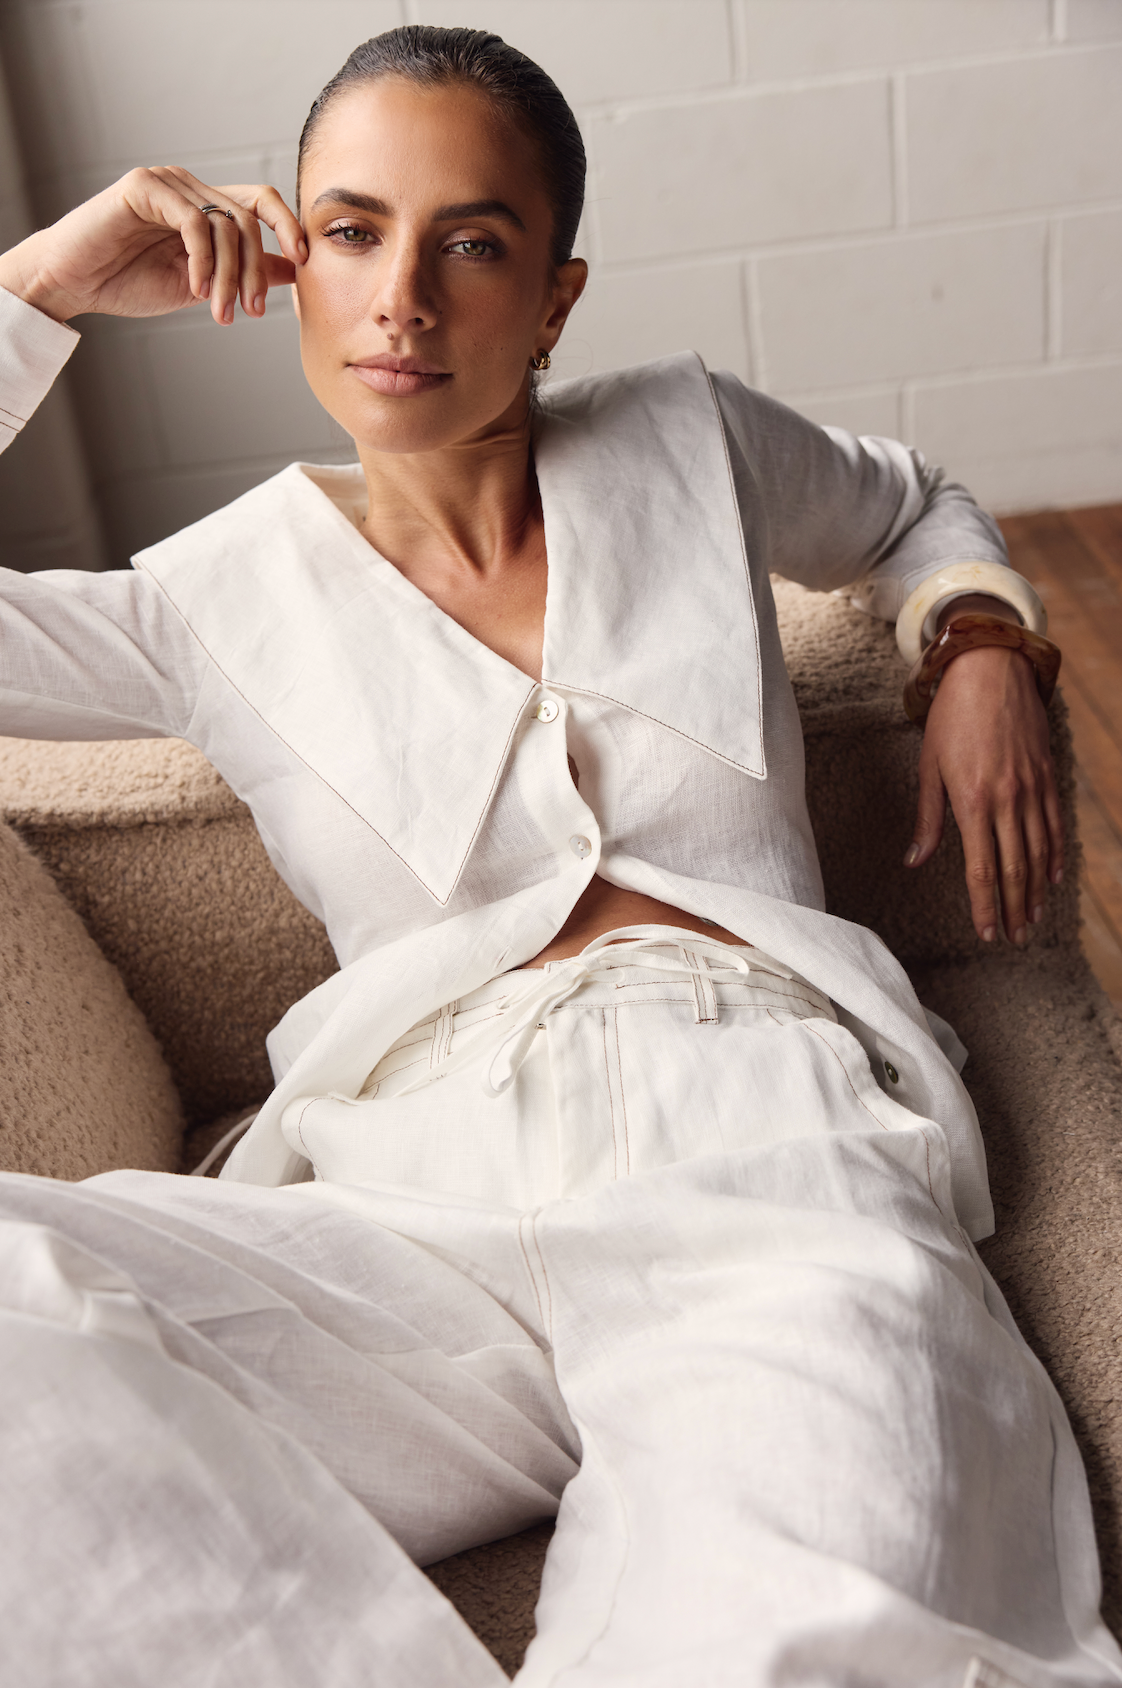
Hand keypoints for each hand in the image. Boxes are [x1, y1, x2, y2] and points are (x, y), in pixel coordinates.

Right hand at [0, 167, 305, 326]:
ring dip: (230, 277)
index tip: (305, 261)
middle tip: (254, 311)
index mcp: (205, 205)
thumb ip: (244, 270)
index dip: (288, 227)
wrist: (75, 283)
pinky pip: (193, 221)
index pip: (261, 202)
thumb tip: (294, 268)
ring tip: (221, 313)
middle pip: (248, 217)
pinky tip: (196, 290)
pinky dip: (203, 261)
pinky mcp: (143, 187)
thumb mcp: (202, 283)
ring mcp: (167, 183)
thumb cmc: (130, 282)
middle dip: (256, 270)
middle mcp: (189, 187)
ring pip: (224, 224)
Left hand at [904, 599, 1063, 943]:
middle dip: (1014, 907)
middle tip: (1015, 938)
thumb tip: (916, 861)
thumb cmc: (952, 717)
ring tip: (1033, 919)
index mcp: (972, 801)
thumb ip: (927, 818)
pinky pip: (1054, 823)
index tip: (988, 932)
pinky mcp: (1048, 775)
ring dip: (1036, 890)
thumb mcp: (929, 766)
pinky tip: (1053, 878)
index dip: (985, 904)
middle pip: (1014, 868)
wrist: (992, 670)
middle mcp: (1007, 799)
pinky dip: (1055, 854)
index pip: (980, 868)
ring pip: (1038, 851)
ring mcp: (1032, 788)